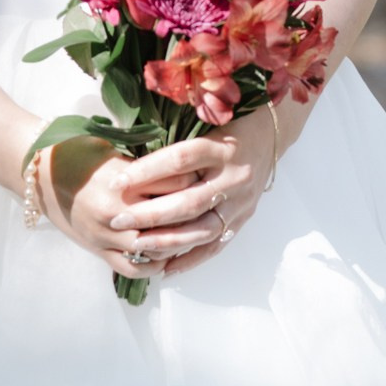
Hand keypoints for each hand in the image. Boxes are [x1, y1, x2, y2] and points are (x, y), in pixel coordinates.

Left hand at [44, 110, 277, 282]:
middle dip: (150, 214)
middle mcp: (234, 177)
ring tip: (137, 245)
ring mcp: (241, 202)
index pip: (180, 160)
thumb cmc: (227, 121)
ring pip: (203, 228)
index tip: (116, 182)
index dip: (146, 172)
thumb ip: (173, 132)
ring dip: (168, 240)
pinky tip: (166, 267)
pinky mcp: (243, 218)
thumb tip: (130, 146)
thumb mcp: (204, 118)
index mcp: (221, 147)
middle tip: (117, 220)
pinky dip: (192, 258)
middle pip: (189, 201)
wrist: (270, 133)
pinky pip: (217, 245)